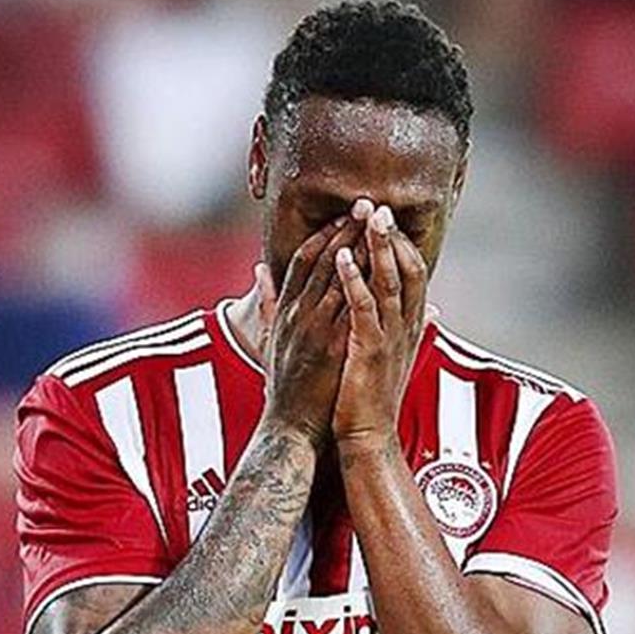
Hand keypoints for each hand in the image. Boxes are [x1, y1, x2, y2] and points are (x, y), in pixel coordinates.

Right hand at [260, 208, 365, 446]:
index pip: (303, 260)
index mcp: (286, 311)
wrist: (290, 428)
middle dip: (344, 229)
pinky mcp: (331, 344)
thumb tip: (257, 271)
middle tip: (365, 204)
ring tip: (377, 224)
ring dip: (358, 246)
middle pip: (321, 260)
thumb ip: (267, 304)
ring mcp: (313, 328)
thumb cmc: (285, 389)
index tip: (343, 216)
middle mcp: (297, 313)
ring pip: (336, 276)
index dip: (323, 235)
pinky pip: (348, 304)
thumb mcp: (270, 340)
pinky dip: (360, 280)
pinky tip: (376, 262)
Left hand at [332, 205, 428, 452]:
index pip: (413, 272)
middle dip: (392, 235)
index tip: (383, 217)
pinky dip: (355, 280)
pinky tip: (342, 258)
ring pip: (390, 281)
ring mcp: (390, 338)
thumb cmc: (369, 396)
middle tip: (376, 205)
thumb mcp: (391, 353)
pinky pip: (364, 308)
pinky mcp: (370, 351)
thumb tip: (431, 309)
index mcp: (408, 325)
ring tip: (365, 217)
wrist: (367, 438)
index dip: (400, 243)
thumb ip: (405, 326)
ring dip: (377, 247)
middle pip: (408, 269)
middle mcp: (406, 327)